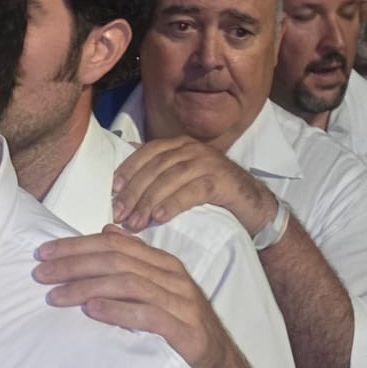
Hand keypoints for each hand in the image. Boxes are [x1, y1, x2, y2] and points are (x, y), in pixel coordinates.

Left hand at [34, 226, 267, 367]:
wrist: (223, 366)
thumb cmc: (184, 328)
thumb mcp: (159, 290)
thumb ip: (134, 261)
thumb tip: (105, 231)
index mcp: (163, 263)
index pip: (114, 245)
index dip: (76, 246)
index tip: (44, 252)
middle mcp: (172, 276)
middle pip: (115, 259)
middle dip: (73, 263)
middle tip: (40, 272)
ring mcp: (180, 302)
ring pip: (126, 283)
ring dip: (86, 287)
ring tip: (55, 295)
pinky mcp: (185, 329)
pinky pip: (146, 314)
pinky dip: (116, 310)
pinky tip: (91, 311)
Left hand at [110, 137, 275, 238]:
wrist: (254, 204)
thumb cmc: (213, 193)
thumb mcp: (184, 179)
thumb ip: (159, 174)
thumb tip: (122, 180)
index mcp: (180, 145)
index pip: (147, 152)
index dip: (128, 170)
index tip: (112, 191)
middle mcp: (192, 149)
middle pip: (156, 167)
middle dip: (134, 191)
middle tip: (119, 214)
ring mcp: (208, 162)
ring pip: (171, 178)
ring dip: (149, 201)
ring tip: (135, 222)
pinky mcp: (222, 180)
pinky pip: (193, 190)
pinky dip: (174, 203)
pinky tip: (160, 217)